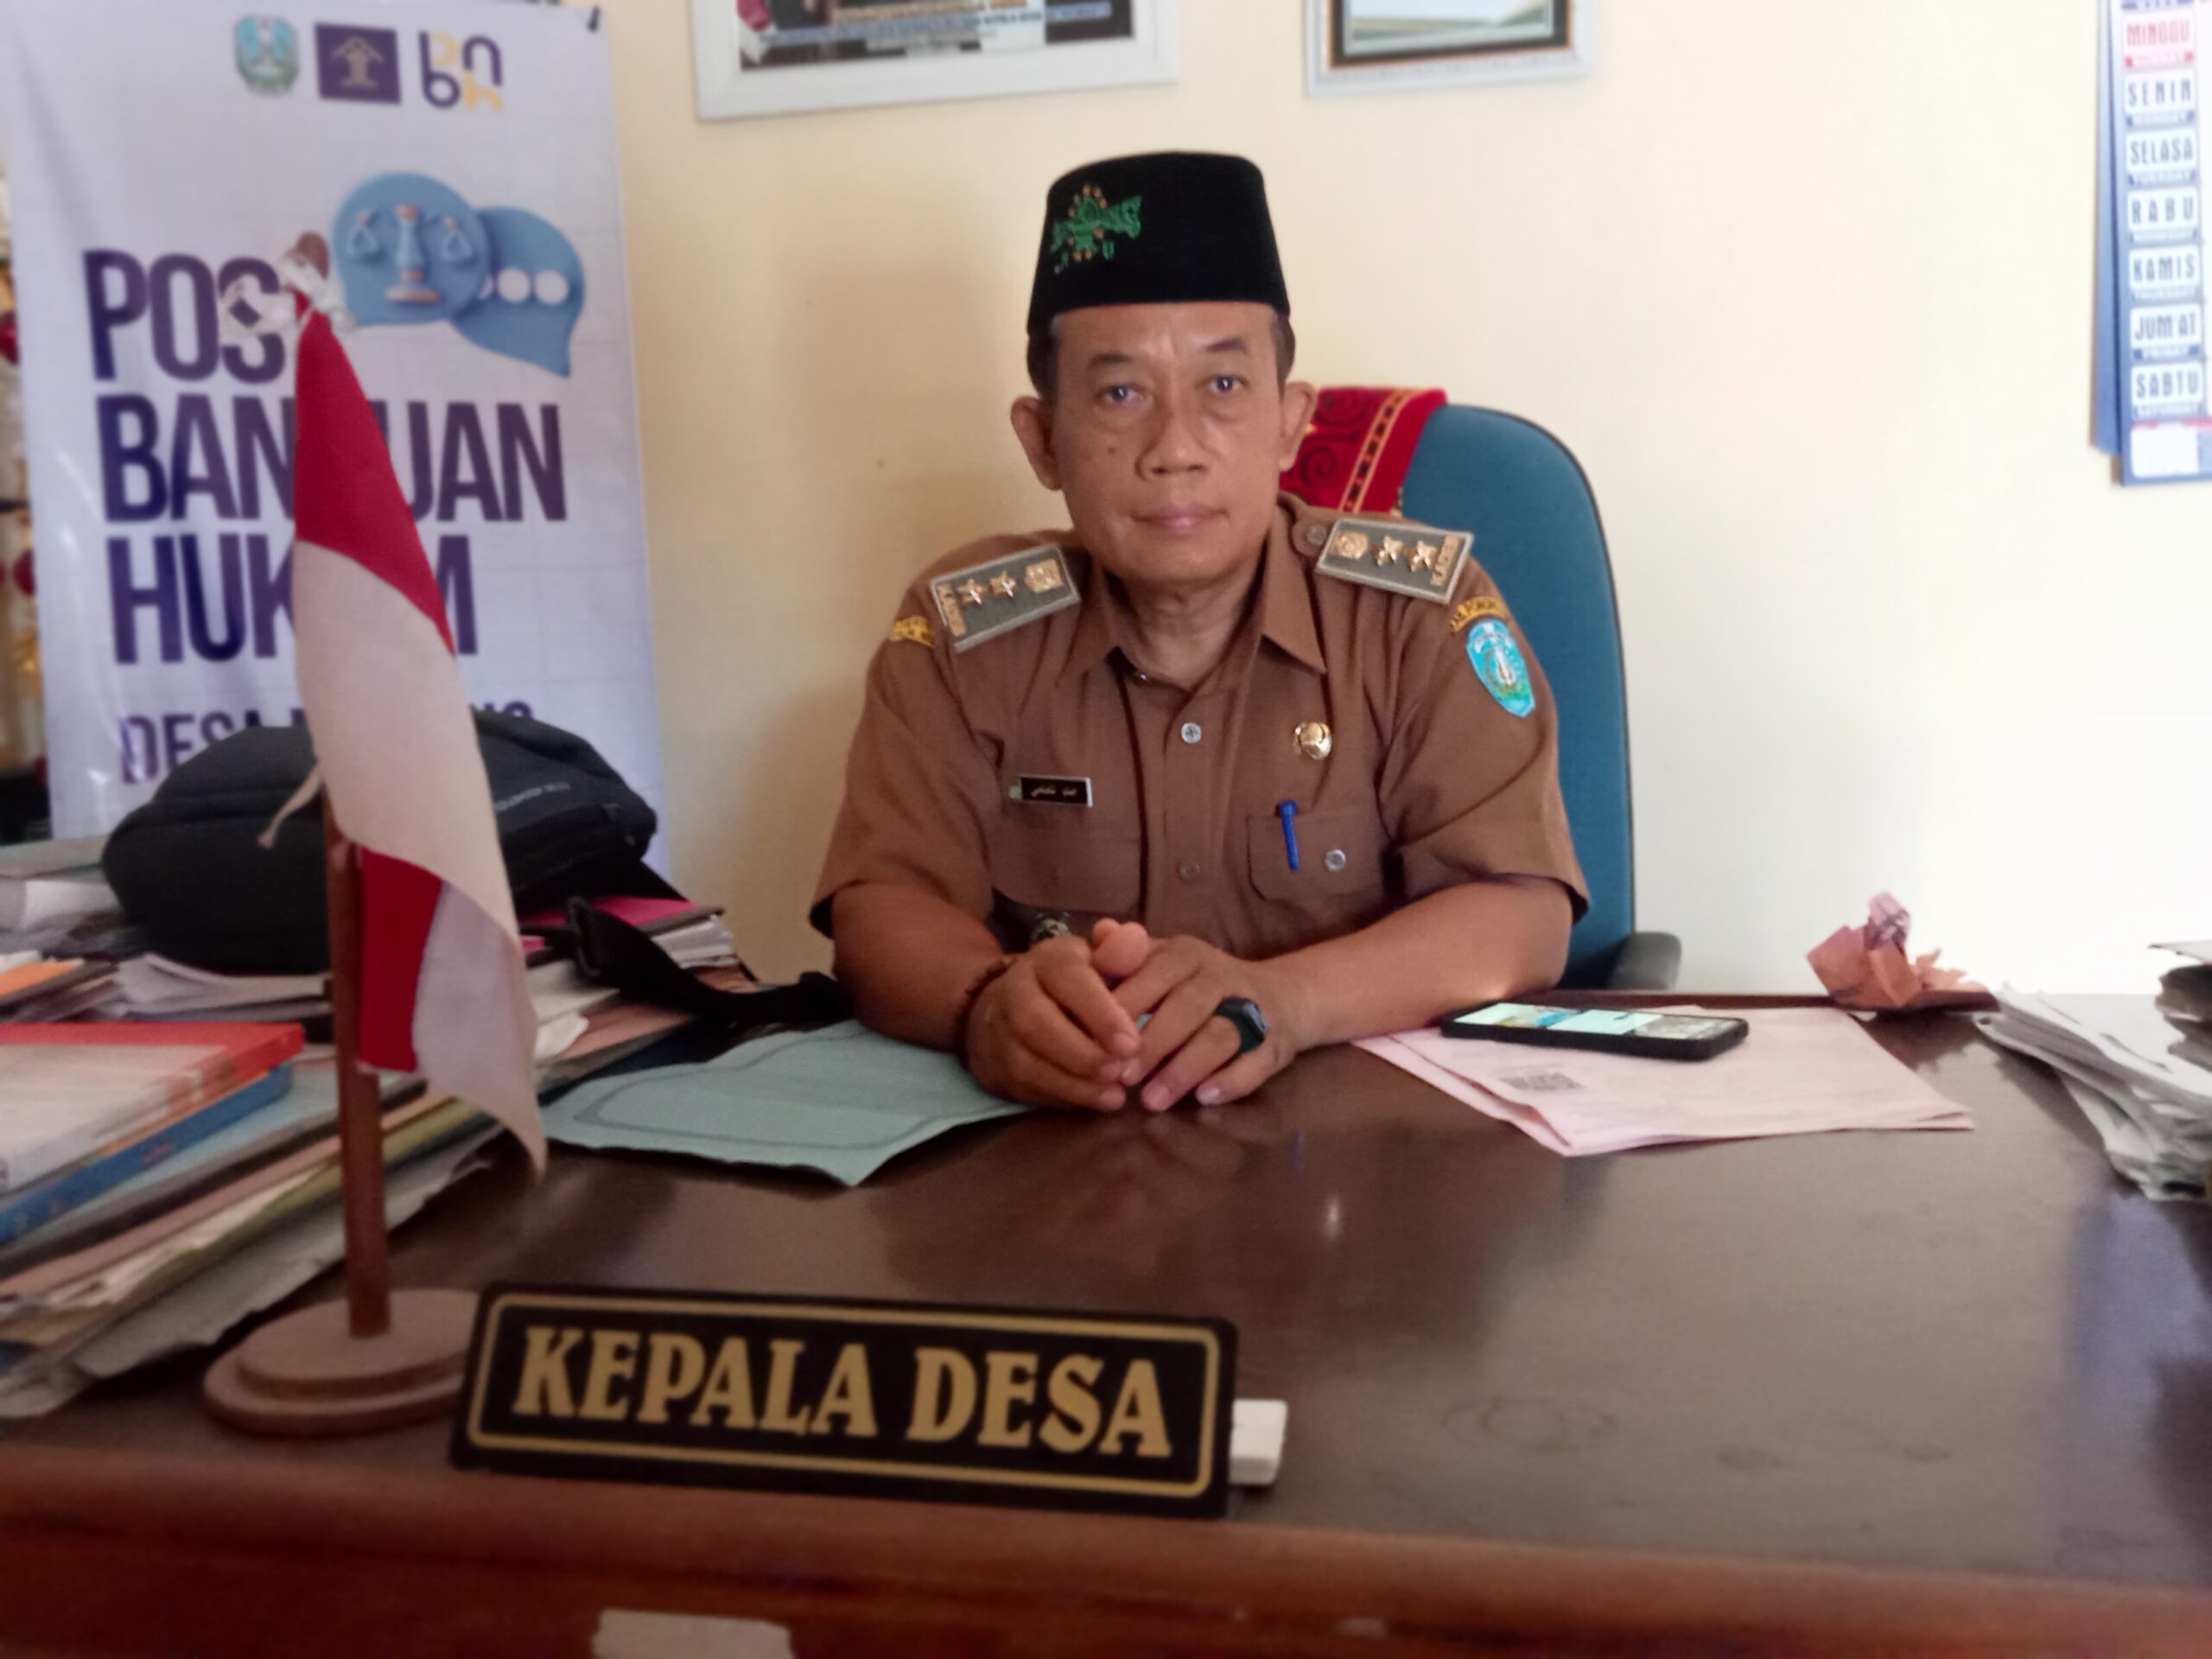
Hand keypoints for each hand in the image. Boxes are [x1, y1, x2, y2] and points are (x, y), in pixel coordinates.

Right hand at [961, 931, 1143, 1110]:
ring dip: (1076, 1083)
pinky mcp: (996, 1067)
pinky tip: (1097, 1101)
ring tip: (1116, 1093)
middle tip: (1123, 1071)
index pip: (1068, 979)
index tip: (1132, 1042)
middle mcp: (1014, 991)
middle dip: (1084, 1052)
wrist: (1005, 1004)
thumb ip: (1119, 953)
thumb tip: (1134, 936)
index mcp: (1046, 959)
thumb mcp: (1096, 961)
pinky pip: (1026, 1087)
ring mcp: (999, 1032)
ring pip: (1029, 1062)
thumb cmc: (1072, 984)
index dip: (1099, 1013)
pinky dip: (1064, 1098)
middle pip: (1038, 1024)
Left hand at [1109, 935, 1304, 1111]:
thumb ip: (1125, 955)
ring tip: (1151, 1101)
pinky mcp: (1274, 1044)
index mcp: (1186, 954)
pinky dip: (1230, 1081)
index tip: (1096, 1041)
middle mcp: (1221, 975)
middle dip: (1152, 1043)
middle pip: (1187, 1006)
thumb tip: (1100, 931)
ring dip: (1183, 1069)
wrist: (1281, 997)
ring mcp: (1254, 1010)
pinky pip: (1255, 1062)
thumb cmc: (1197, 985)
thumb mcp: (1161, 963)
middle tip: (1121, 1077)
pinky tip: (1203, 1098)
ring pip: (1219, 1036)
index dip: (1125, 1007)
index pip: (1155, 972)